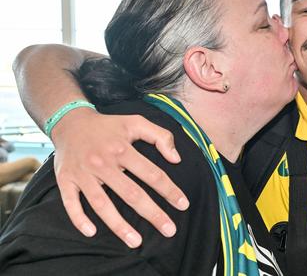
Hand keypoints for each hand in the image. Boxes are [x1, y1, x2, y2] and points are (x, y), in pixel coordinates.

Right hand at [51, 108, 188, 247]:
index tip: (183, 205)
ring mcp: (83, 174)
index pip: (152, 174)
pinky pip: (71, 203)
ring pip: (102, 204)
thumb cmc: (108, 125)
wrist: (69, 122)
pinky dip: (79, 218)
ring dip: (119, 225)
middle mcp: (103, 163)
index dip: (169, 190)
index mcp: (122, 149)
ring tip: (136, 241)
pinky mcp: (66, 181)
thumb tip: (176, 159)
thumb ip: (160, 136)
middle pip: (131, 193)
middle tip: (169, 230)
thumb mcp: (136, 122)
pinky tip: (92, 232)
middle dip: (152, 214)